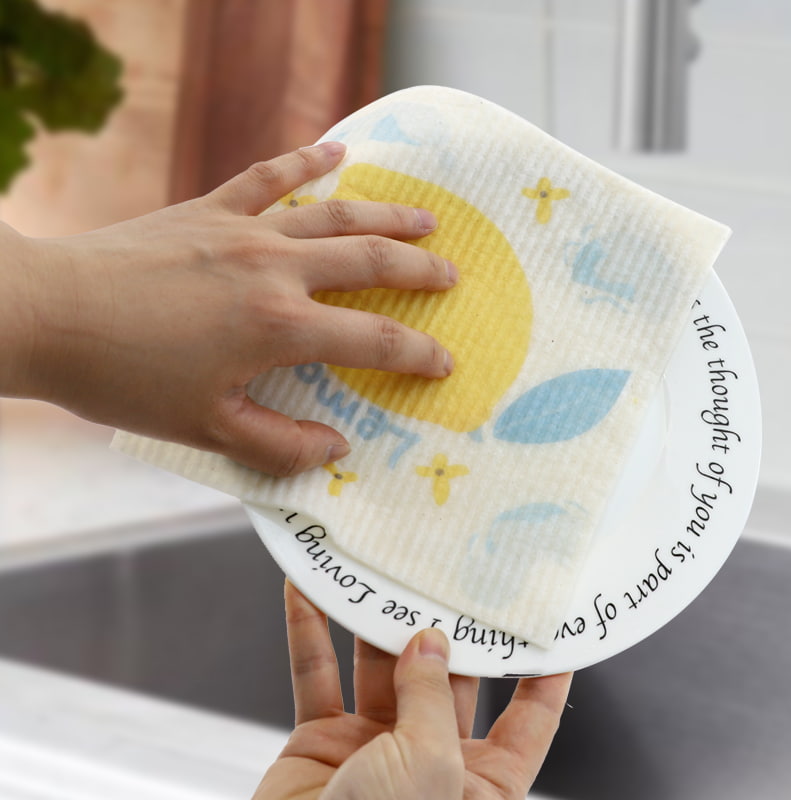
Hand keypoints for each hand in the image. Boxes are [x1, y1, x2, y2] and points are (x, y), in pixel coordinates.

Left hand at [1, 142, 456, 474]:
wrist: (50, 314)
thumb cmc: (126, 380)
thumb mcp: (207, 430)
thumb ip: (280, 447)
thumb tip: (337, 448)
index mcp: (278, 327)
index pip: (374, 339)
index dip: (418, 352)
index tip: (445, 360)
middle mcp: (273, 270)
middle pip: (369, 261)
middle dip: (420, 270)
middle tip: (453, 275)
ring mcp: (243, 231)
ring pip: (334, 213)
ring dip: (388, 213)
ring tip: (428, 216)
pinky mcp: (209, 209)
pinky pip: (269, 177)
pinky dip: (307, 161)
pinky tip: (339, 151)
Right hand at [255, 582, 571, 799]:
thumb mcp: (431, 765)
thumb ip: (432, 696)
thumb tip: (428, 644)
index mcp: (481, 785)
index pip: (527, 719)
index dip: (539, 673)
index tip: (543, 623)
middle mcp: (430, 760)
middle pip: (445, 677)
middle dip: (443, 627)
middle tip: (444, 571)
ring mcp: (373, 749)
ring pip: (379, 666)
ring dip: (374, 620)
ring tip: (379, 570)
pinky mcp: (320, 743)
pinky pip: (314, 675)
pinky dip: (308, 632)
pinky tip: (304, 592)